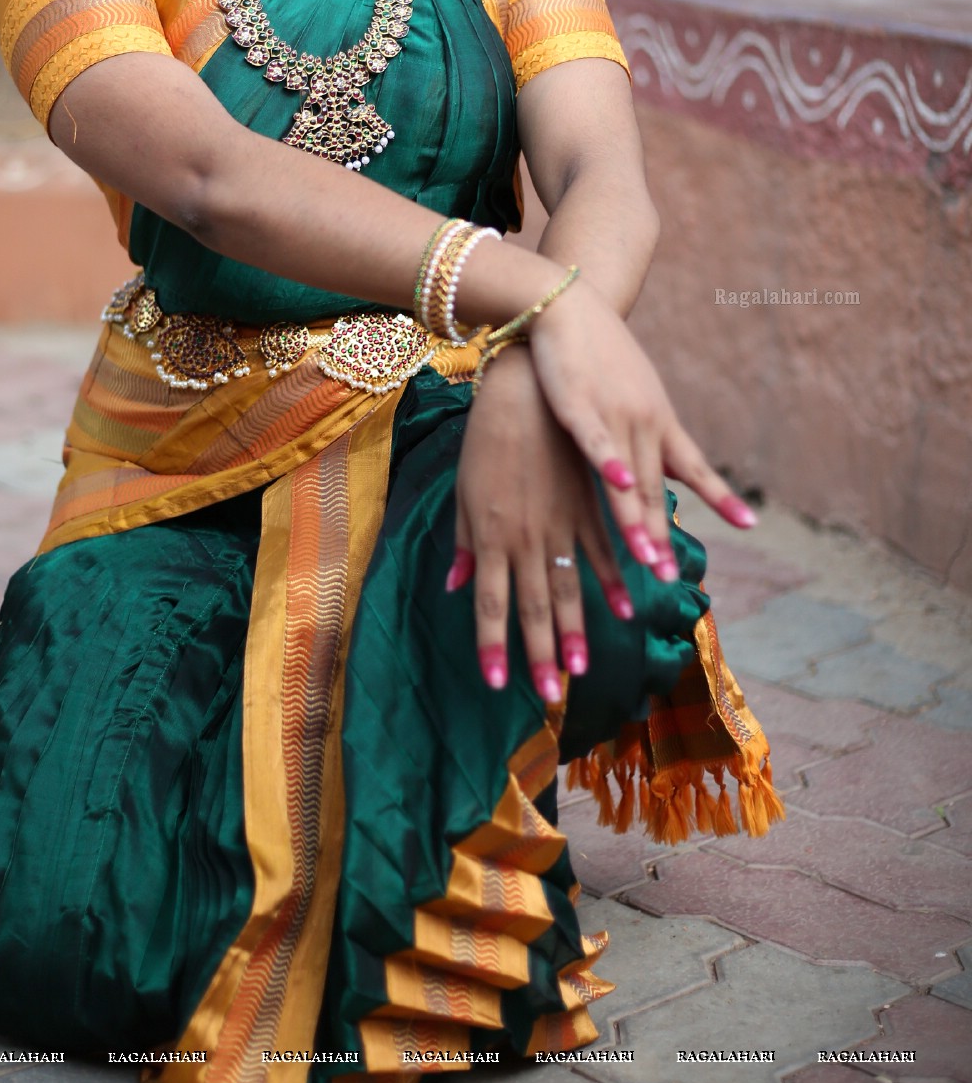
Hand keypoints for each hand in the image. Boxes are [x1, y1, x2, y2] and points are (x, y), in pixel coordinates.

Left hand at [452, 343, 666, 696]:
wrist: (525, 386)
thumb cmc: (486, 438)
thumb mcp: (466, 490)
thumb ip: (467, 542)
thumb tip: (457, 587)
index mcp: (490, 534)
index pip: (491, 603)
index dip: (493, 645)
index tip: (496, 683)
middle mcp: (525, 536)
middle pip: (531, 604)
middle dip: (539, 653)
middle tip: (551, 696)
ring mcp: (560, 521)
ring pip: (568, 586)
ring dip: (575, 630)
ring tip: (583, 669)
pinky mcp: (588, 502)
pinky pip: (603, 550)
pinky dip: (613, 582)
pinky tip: (624, 611)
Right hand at [525, 275, 755, 560]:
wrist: (568, 305)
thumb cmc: (597, 355)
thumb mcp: (631, 397)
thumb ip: (643, 437)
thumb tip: (658, 473)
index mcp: (659, 421)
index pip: (695, 466)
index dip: (721, 496)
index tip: (750, 524)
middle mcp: (644, 421)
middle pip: (655, 488)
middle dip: (660, 536)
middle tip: (668, 579)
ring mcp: (612, 412)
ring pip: (629, 475)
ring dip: (637, 520)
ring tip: (647, 560)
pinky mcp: (577, 403)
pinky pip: (595, 439)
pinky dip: (609, 462)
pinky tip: (619, 482)